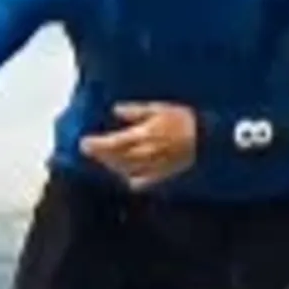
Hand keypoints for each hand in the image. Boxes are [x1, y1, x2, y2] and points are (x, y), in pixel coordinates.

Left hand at [78, 99, 198, 188]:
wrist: (205, 137)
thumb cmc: (182, 119)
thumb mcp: (158, 108)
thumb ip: (135, 111)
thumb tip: (116, 110)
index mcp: (144, 135)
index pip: (114, 143)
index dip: (97, 145)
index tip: (84, 143)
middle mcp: (146, 153)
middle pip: (116, 159)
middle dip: (101, 155)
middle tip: (90, 150)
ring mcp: (154, 166)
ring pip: (126, 170)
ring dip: (112, 166)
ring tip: (104, 159)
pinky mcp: (162, 174)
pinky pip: (142, 181)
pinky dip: (130, 179)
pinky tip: (125, 175)